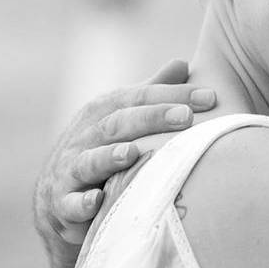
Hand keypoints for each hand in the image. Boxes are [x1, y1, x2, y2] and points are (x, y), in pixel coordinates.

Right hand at [33, 59, 216, 267]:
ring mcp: (71, 168)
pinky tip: (97, 202)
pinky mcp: (62, 203)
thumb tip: (183, 63)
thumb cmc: (103, 147)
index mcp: (104, 110)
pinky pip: (71, 204)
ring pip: (90, 160)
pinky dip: (82, 203)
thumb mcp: (124, 116)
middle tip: (186, 117)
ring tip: (132, 153)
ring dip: (110, 157)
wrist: (57, 194)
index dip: (174, 95)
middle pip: (119, 123)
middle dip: (152, 118)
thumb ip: (152, 92)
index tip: (211, 97)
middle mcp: (86, 135)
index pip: (140, 97)